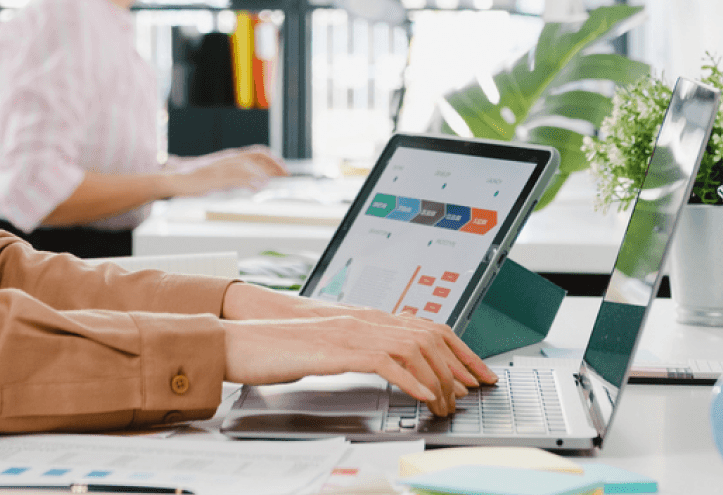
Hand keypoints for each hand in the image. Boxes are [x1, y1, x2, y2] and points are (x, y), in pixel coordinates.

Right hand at [167, 147, 287, 196]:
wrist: (175, 179)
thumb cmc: (197, 178)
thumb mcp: (219, 173)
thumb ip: (235, 175)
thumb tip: (256, 182)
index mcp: (231, 156)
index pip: (258, 152)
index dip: (274, 159)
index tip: (285, 169)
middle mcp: (228, 158)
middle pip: (257, 157)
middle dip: (274, 165)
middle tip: (286, 176)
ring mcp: (221, 167)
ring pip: (248, 165)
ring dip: (263, 173)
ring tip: (275, 182)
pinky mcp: (214, 178)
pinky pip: (235, 178)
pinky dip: (248, 181)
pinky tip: (257, 188)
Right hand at [223, 282, 496, 379]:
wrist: (245, 339)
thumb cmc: (282, 347)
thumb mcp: (332, 347)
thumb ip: (363, 351)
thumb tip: (395, 369)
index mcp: (367, 318)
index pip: (427, 327)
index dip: (459, 350)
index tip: (477, 373)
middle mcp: (366, 320)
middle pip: (430, 335)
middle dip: (458, 366)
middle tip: (470, 393)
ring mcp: (354, 332)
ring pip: (414, 348)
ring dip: (437, 379)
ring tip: (445, 404)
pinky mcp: (340, 349)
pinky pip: (387, 361)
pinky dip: (411, 380)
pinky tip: (421, 396)